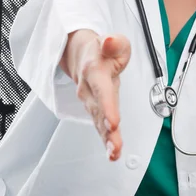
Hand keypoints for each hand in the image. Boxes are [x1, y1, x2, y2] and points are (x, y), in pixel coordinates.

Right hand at [75, 32, 130, 160]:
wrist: (80, 56)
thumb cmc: (102, 51)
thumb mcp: (113, 42)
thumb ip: (115, 43)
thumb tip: (111, 41)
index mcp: (95, 72)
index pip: (102, 91)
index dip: (108, 107)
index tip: (113, 122)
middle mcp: (89, 90)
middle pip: (99, 112)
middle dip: (107, 131)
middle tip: (115, 146)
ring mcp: (90, 102)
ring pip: (98, 123)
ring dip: (107, 140)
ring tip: (115, 153)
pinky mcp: (95, 111)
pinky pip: (99, 127)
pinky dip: (106, 141)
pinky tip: (112, 153)